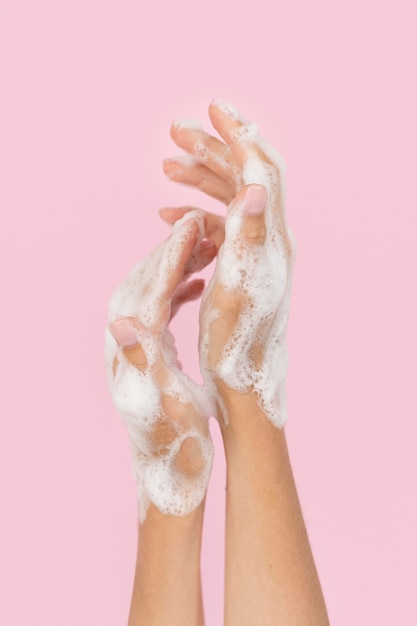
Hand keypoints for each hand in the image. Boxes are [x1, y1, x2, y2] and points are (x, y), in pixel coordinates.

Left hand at [105, 211, 215, 520]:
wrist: (169, 476)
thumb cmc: (176, 447)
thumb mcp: (164, 405)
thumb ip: (143, 361)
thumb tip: (120, 321)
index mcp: (133, 351)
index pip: (150, 289)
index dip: (173, 255)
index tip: (196, 223)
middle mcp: (125, 343)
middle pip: (145, 281)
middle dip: (173, 249)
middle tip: (203, 224)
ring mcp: (133, 346)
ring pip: (151, 290)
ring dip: (176, 265)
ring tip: (206, 247)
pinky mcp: (145, 352)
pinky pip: (158, 308)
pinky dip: (176, 289)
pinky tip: (197, 283)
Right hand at [163, 101, 295, 427]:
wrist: (244, 383)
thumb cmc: (237, 343)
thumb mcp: (239, 287)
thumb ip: (249, 234)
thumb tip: (257, 184)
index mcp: (270, 238)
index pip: (262, 169)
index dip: (239, 134)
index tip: (212, 107)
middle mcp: (271, 241)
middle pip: (246, 177)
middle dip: (212, 149)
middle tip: (175, 130)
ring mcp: (258, 254)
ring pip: (231, 200)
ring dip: (202, 179)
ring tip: (166, 165)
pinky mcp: (244, 268)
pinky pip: (221, 229)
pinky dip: (197, 215)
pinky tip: (171, 217)